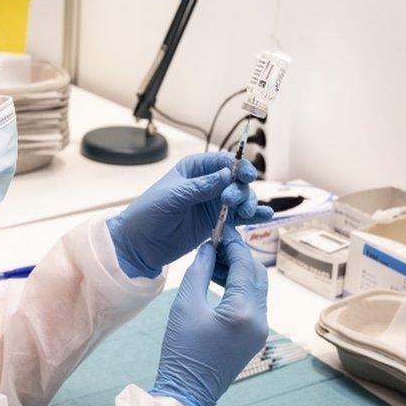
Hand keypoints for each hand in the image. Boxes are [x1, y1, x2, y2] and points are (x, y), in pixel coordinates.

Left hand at [106, 152, 273, 277]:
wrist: (140, 244)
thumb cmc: (149, 213)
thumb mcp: (173, 197)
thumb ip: (201, 187)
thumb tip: (228, 175)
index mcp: (196, 169)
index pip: (224, 162)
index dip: (239, 167)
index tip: (246, 176)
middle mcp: (209, 183)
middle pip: (237, 181)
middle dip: (241, 189)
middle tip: (232, 202)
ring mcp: (215, 203)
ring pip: (241, 198)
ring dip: (249, 202)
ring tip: (247, 213)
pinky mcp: (218, 222)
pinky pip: (240, 217)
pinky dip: (253, 215)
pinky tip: (266, 216)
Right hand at [149, 226, 269, 405]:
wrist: (187, 392)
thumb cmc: (182, 349)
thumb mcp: (185, 305)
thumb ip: (199, 270)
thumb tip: (208, 248)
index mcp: (244, 312)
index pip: (245, 265)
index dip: (233, 243)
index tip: (220, 227)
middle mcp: (260, 320)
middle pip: (256, 274)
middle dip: (238, 255)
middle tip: (216, 241)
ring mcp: (260, 330)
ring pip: (256, 288)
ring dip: (238, 270)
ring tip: (213, 258)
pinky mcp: (254, 336)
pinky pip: (251, 302)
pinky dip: (238, 287)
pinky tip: (217, 279)